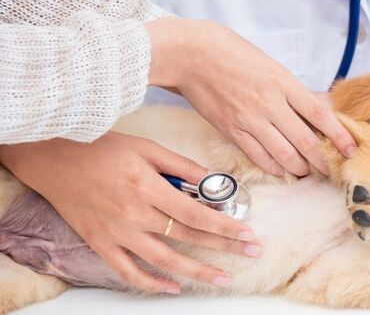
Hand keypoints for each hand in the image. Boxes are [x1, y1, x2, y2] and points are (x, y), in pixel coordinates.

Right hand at [0, 132, 259, 293]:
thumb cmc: (101, 148)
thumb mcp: (147, 147)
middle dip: (223, 247)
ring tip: (222, 278)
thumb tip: (212, 180)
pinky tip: (172, 287)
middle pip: (188, 237)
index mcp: (148, 188)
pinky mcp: (100, 244)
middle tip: (251, 253)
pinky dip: (151, 284)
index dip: (226, 226)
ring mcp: (117, 233)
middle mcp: (134, 215)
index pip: (197, 214)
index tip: (247, 234)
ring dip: (196, 272)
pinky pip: (128, 272)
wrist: (54, 159)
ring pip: (163, 260)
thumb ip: (181, 166)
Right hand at [145, 18, 356, 176]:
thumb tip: (321, 104)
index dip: (339, 135)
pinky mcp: (232, 130)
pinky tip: (283, 172)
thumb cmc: (231, 53)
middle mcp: (270, 103)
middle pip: (305, 140)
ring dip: (300, 167)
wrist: (192, 55)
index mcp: (283, 83)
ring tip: (308, 173)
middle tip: (332, 170)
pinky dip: (274, 167)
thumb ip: (294, 89)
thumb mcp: (271, 65)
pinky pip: (258, 156)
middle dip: (322, 159)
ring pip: (284, 153)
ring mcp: (250, 119)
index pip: (320, 114)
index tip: (351, 148)